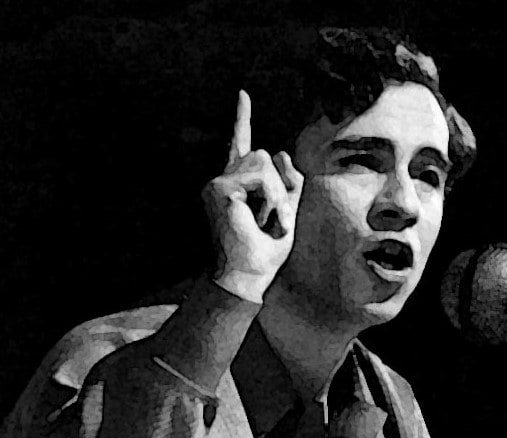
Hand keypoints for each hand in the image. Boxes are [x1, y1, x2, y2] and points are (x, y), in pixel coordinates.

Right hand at [201, 90, 303, 302]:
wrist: (248, 273)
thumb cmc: (266, 251)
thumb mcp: (288, 212)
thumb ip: (289, 183)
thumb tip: (281, 151)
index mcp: (238, 185)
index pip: (241, 146)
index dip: (242, 120)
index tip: (243, 95)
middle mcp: (223, 181)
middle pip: (264, 154)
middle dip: (278, 187)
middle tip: (270, 220)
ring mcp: (217, 183)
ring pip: (263, 161)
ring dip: (275, 194)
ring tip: (265, 220)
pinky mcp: (219, 188)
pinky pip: (261, 177)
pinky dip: (271, 199)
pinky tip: (260, 219)